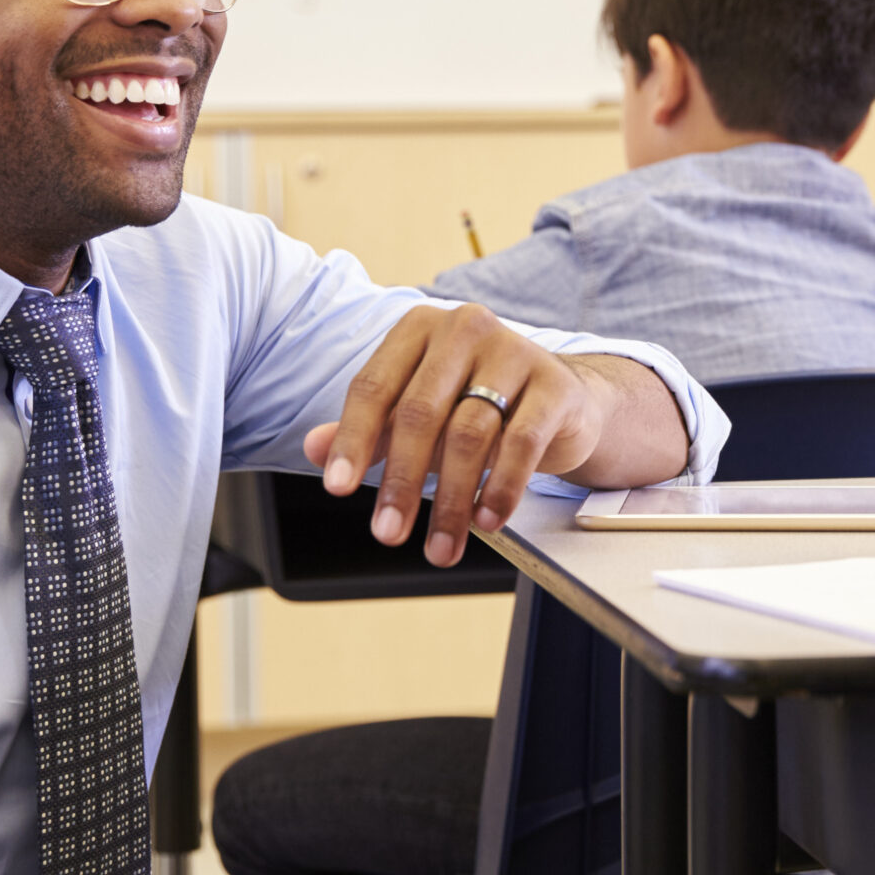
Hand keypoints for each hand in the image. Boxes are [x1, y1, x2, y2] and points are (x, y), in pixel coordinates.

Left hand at [304, 303, 616, 564]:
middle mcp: (465, 329)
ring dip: (450, 500)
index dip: (353, 442)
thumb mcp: (418, 412)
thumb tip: (314, 448)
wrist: (560, 400)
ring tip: (441, 545)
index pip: (374, 386)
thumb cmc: (478, 402)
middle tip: (389, 533)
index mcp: (420, 329)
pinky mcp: (554, 384)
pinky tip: (487, 518)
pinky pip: (522, 442)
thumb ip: (369, 430)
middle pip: (420, 413)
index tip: (339, 489)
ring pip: (469, 434)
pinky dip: (501, 487)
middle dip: (401, 482)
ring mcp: (514, 352)